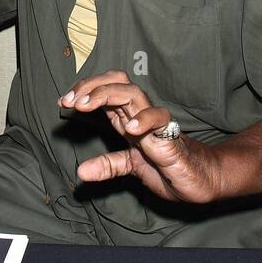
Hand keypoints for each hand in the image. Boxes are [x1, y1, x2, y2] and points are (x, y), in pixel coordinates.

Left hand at [60, 70, 221, 202]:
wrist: (198, 180)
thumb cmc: (168, 167)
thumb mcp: (131, 167)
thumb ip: (108, 165)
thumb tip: (81, 172)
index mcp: (128, 118)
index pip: (105, 89)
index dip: (84, 90)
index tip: (63, 102)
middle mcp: (140, 114)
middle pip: (116, 82)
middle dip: (90, 86)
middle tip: (70, 101)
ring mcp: (155, 123)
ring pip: (132, 93)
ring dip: (105, 94)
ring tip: (85, 106)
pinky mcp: (171, 136)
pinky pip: (160, 119)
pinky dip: (145, 119)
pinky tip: (131, 129)